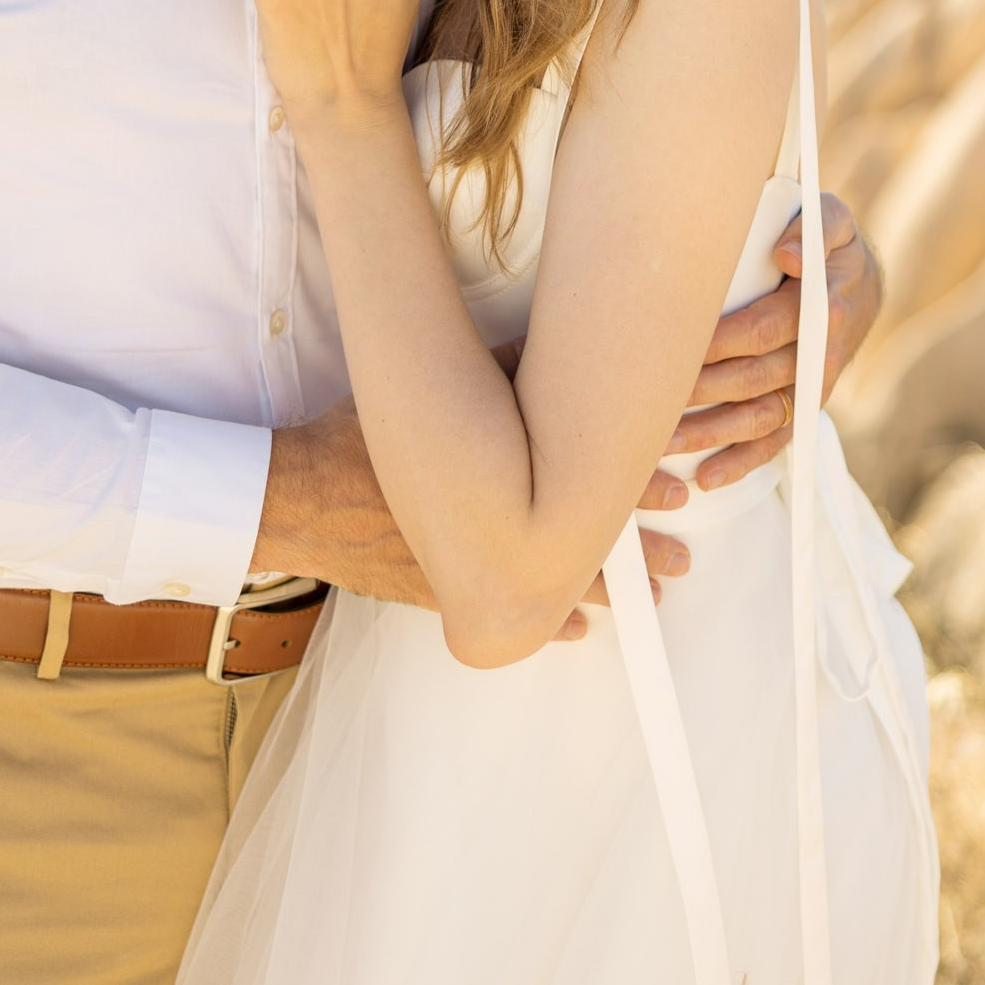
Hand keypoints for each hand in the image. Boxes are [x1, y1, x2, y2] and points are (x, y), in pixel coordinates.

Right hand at [258, 397, 687, 636]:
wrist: (301, 497)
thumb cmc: (364, 436)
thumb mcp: (439, 388)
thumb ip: (501, 371)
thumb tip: (559, 351)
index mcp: (501, 480)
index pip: (588, 485)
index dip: (639, 488)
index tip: (682, 490)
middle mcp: (494, 535)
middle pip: (586, 543)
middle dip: (639, 551)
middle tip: (684, 560)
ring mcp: (468, 573)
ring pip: (557, 588)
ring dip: (607, 592)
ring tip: (654, 598)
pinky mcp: (440, 593)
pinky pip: (504, 618)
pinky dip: (546, 625)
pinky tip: (580, 633)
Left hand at [650, 194, 882, 499]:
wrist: (859, 279)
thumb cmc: (828, 242)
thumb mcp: (830, 219)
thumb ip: (812, 228)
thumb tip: (787, 254)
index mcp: (822, 309)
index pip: (762, 329)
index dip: (717, 343)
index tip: (673, 348)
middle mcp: (819, 356)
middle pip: (753, 379)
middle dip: (700, 391)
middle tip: (646, 398)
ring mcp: (811, 387)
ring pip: (759, 418)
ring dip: (712, 435)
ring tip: (662, 445)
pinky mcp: (803, 406)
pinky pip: (775, 441)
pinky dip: (742, 462)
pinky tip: (706, 478)